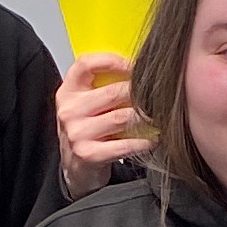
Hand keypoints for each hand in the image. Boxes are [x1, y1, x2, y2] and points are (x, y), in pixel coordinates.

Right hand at [55, 52, 144, 195]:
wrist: (76, 166)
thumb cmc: (87, 129)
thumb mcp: (85, 103)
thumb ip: (103, 85)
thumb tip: (140, 67)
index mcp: (68, 91)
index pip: (86, 64)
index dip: (113, 61)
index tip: (134, 64)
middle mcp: (69, 110)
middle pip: (113, 92)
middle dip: (139, 93)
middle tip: (157, 94)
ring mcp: (77, 133)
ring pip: (122, 117)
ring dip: (145, 117)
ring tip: (158, 116)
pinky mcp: (89, 154)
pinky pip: (125, 144)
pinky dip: (144, 141)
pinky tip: (152, 138)